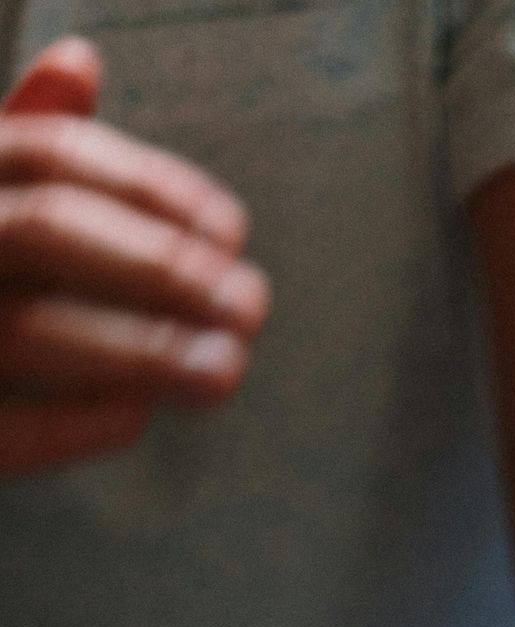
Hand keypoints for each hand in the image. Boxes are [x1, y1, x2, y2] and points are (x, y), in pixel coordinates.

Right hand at [0, 37, 268, 475]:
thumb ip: (14, 138)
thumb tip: (80, 65)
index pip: (48, 157)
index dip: (148, 190)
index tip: (230, 231)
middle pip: (46, 233)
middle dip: (159, 269)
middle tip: (248, 306)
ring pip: (29, 330)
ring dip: (140, 350)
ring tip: (223, 370)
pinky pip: (1, 431)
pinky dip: (72, 423)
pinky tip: (135, 417)